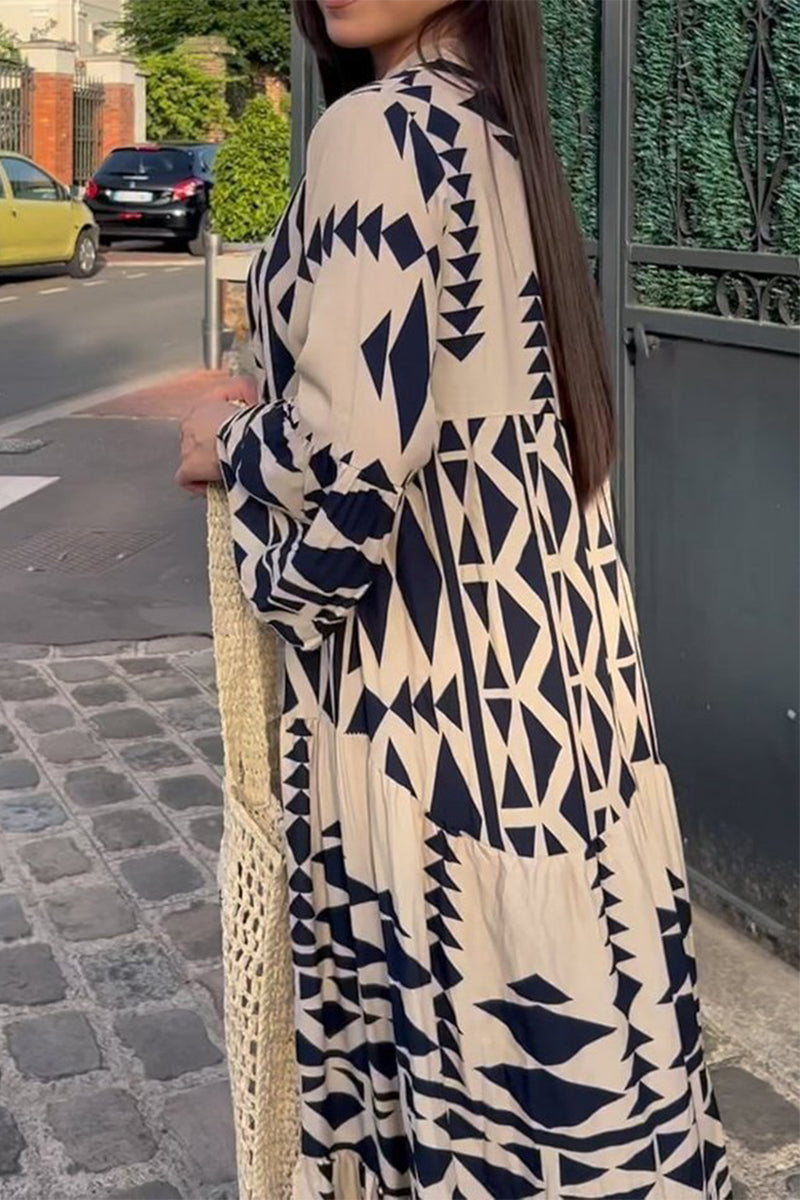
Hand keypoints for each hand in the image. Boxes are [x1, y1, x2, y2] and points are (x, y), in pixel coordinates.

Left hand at [176, 375, 259, 494]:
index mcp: (200, 407)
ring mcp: (186, 448)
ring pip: (191, 459)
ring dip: (206, 465)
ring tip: (224, 470)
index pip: (202, 419)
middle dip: (210, 448)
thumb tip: (249, 398)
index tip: (230, 436)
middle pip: (195, 439)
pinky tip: (210, 485)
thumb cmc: (246, 418)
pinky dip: (197, 483)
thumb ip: (244, 389)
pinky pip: (186, 479)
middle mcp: (188, 426)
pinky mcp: (188, 468)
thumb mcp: (247, 390)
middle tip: (229, 454)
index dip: (216, 429)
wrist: (244, 437)